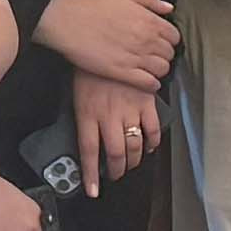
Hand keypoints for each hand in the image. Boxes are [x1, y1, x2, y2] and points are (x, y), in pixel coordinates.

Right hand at [35, 0, 175, 90]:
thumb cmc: (92, 6)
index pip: (174, 36)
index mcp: (149, 21)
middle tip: (155, 53)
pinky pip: (149, 83)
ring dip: (159, 69)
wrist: (68, 21)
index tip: (162, 40)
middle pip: (169, 54)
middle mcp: (146, 40)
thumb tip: (168, 8)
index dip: (169, 38)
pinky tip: (147, 80)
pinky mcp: (122, 72)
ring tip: (150, 67)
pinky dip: (152, 84)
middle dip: (164, 53)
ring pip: (162, 69)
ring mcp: (135, 57)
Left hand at [71, 65, 166, 189]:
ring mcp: (129, 109)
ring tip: (131, 164)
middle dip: (116, 170)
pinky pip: (152, 129)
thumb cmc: (89, 67)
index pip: (89, 152)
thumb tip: (89, 138)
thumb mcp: (77, 93)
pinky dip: (152, 142)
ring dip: (133, 160)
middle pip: (114, 154)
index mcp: (87, 115)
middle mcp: (108, 116)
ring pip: (134, 146)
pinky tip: (149, 146)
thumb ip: (85, 117)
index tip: (94, 190)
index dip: (91, 175)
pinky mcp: (146, 101)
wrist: (105, 40)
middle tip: (116, 175)